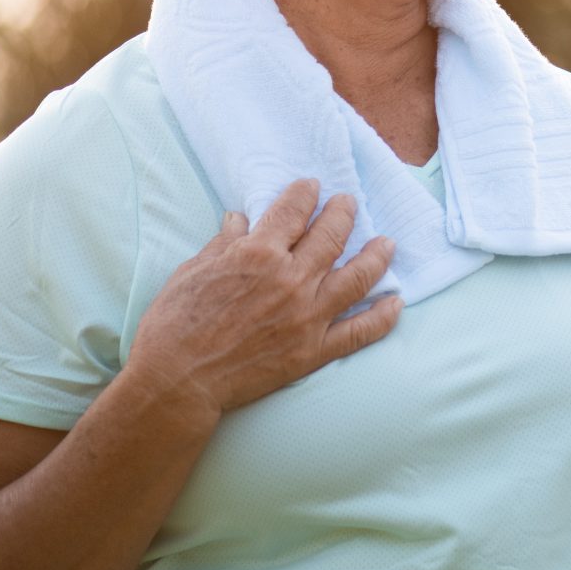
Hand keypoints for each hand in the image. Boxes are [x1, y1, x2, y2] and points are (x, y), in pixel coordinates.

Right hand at [127, 180, 401, 422]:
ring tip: (387, 243)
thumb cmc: (174, 324)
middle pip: (332, 235)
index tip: (313, 187)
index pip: (293, 211)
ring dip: (377, 256)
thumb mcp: (192, 272)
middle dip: (344, 213)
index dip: (306, 194)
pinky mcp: (313, 350)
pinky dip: (383, 317)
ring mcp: (307, 315)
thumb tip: (239, 219)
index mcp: (258, 253)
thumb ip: (222, 244)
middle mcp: (291, 279)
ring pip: (358, 277)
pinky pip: (360, 332)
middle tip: (349, 203)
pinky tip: (396, 304)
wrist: (176, 382)